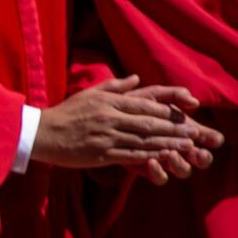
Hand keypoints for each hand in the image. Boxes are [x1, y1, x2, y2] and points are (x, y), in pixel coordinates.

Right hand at [32, 77, 222, 172]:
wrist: (41, 133)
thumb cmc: (66, 113)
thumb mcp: (89, 94)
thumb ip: (115, 86)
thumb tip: (136, 78)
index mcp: (109, 102)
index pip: (145, 105)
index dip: (168, 111)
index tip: (187, 115)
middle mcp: (110, 118)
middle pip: (149, 124)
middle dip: (175, 129)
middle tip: (196, 133)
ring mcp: (106, 136)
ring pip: (144, 141)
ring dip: (168, 144)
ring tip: (188, 147)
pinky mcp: (101, 154)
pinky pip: (130, 156)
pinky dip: (150, 158)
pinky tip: (164, 160)